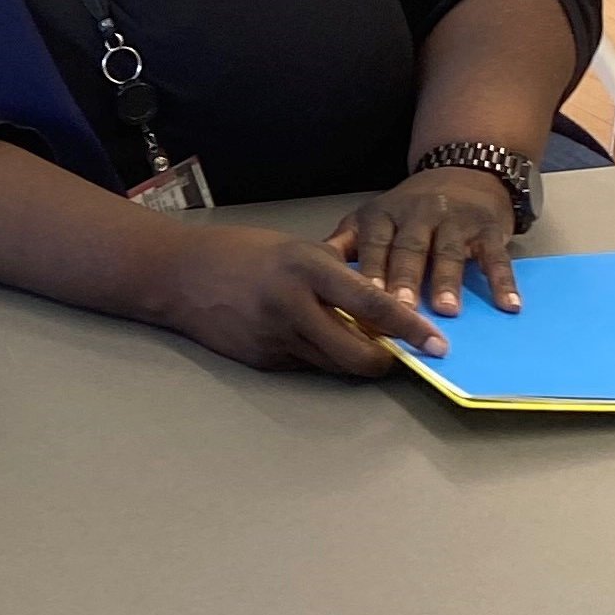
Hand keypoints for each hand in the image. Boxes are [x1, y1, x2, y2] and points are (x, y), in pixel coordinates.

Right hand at [148, 224, 447, 375]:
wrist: (178, 275)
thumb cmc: (242, 252)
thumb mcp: (296, 249)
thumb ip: (337, 275)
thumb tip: (381, 303)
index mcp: (304, 270)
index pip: (371, 303)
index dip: (408, 326)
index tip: (436, 342)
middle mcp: (292, 308)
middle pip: (357, 354)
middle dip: (384, 361)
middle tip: (396, 354)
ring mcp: (275, 340)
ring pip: (334, 365)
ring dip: (352, 358)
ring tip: (355, 340)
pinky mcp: (262, 361)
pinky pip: (306, 365)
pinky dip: (318, 355)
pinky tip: (308, 336)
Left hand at [327, 166, 520, 317]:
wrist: (463, 170)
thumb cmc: (409, 209)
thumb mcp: (373, 218)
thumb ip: (346, 244)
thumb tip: (313, 274)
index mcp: (383, 216)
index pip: (374, 246)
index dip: (370, 272)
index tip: (364, 301)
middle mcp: (418, 216)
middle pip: (409, 249)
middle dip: (405, 279)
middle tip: (402, 311)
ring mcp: (455, 221)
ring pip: (450, 252)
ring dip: (447, 281)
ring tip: (446, 311)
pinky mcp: (489, 228)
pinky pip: (496, 256)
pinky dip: (502, 280)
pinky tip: (507, 304)